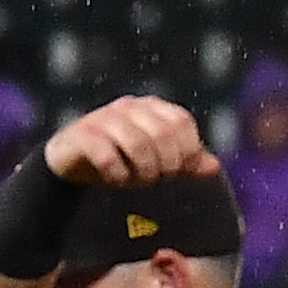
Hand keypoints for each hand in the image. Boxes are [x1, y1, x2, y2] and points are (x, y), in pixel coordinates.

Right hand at [41, 95, 219, 187]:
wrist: (73, 162)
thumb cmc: (122, 160)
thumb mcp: (158, 162)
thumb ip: (186, 163)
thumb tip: (214, 166)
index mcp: (151, 108)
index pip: (182, 123)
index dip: (187, 151)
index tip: (180, 172)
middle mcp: (128, 107)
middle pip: (163, 135)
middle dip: (166, 165)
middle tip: (157, 179)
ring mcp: (103, 117)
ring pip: (137, 144)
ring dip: (142, 172)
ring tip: (137, 181)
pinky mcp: (81, 134)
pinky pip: (108, 155)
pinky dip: (117, 174)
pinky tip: (116, 179)